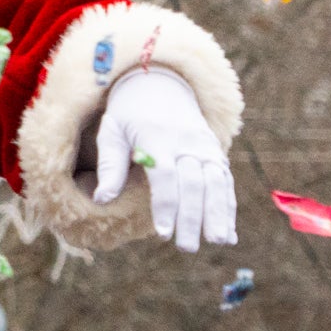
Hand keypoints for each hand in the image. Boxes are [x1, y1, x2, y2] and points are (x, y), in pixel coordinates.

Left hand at [92, 67, 236, 252]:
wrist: (160, 83)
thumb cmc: (128, 114)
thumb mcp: (112, 131)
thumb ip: (109, 164)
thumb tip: (101, 198)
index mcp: (157, 137)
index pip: (166, 174)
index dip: (165, 204)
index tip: (162, 232)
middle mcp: (186, 141)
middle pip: (194, 182)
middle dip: (192, 217)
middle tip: (187, 247)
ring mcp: (205, 146)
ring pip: (217, 182)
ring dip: (219, 213)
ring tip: (218, 241)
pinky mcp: (215, 151)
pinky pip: (226, 181)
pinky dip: (229, 207)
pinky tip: (229, 233)